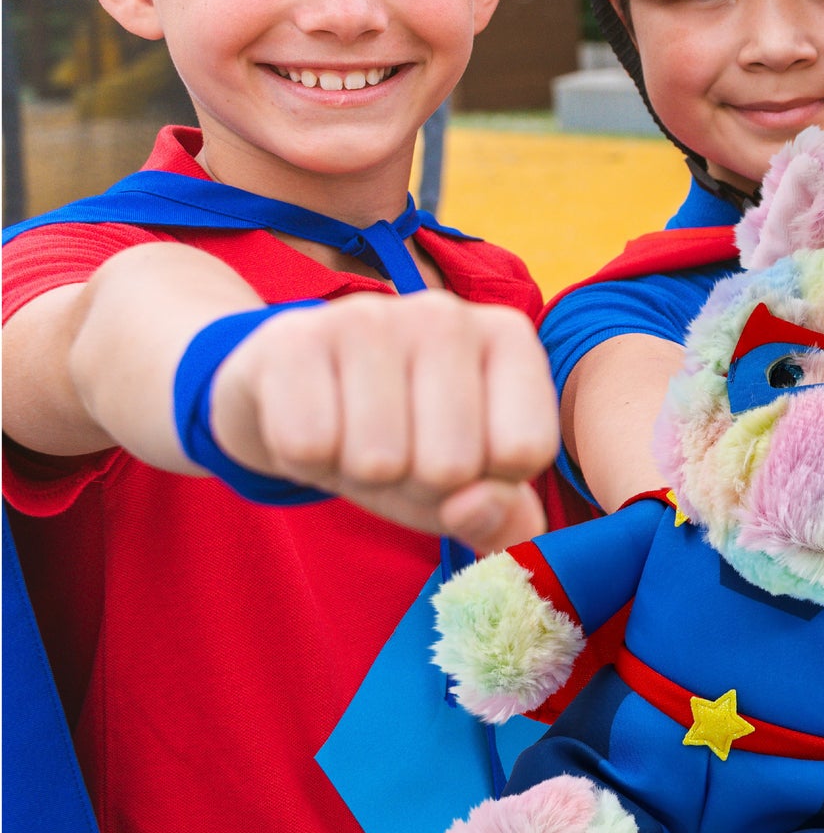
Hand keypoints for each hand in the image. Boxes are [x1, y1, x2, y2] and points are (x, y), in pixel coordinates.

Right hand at [208, 291, 558, 552]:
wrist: (290, 397)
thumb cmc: (402, 442)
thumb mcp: (467, 489)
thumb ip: (504, 519)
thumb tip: (473, 506)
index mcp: (509, 338)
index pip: (524, 451)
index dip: (484, 484)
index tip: (458, 455)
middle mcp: (447, 313)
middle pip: (451, 465)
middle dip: (417, 486)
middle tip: (395, 451)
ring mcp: (368, 316)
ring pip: (379, 462)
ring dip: (360, 475)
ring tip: (353, 436)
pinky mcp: (293, 336)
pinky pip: (308, 446)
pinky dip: (304, 459)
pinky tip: (310, 421)